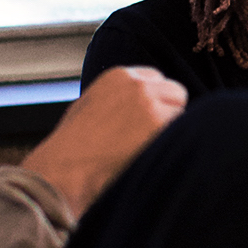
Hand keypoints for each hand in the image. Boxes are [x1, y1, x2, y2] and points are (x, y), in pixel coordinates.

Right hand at [19, 66, 185, 215]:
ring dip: (171, 130)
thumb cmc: (72, 146)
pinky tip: (148, 155)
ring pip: (181, 113)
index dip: (156, 99)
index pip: (157, 78)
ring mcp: (150, 103)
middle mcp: (136, 85)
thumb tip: (141, 101)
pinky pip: (182, 133)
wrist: (65, 170)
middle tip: (152, 134)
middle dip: (170, 111)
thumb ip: (118, 97)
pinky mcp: (160, 124)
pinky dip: (171, 144)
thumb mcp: (89, 105)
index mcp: (118, 76)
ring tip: (144, 147)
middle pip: (176, 92)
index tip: (149, 116)